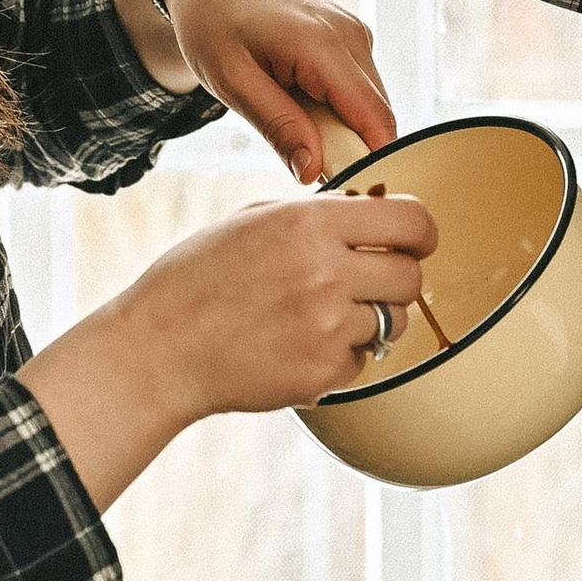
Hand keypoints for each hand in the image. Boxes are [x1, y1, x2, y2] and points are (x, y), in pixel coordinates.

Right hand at [115, 188, 437, 420]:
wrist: (160, 348)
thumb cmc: (198, 279)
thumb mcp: (253, 219)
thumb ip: (316, 211)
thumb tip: (368, 206)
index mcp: (309, 224)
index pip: (411, 221)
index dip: (421, 233)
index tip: (414, 242)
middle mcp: (325, 273)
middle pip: (411, 278)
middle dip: (396, 280)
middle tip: (368, 284)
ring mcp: (326, 327)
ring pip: (392, 323)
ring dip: (369, 320)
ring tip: (320, 317)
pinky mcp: (321, 373)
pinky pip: (361, 361)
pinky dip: (339, 356)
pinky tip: (297, 345)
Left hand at [161, 0, 398, 183]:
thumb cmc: (213, 23)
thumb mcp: (232, 81)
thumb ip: (277, 126)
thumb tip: (313, 173)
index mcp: (323, 44)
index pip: (374, 119)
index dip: (370, 162)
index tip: (343, 194)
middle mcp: (351, 35)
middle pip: (377, 117)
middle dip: (350, 149)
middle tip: (300, 161)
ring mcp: (356, 32)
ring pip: (370, 105)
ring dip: (341, 127)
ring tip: (291, 119)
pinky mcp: (352, 36)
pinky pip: (359, 88)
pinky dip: (337, 108)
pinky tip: (299, 99)